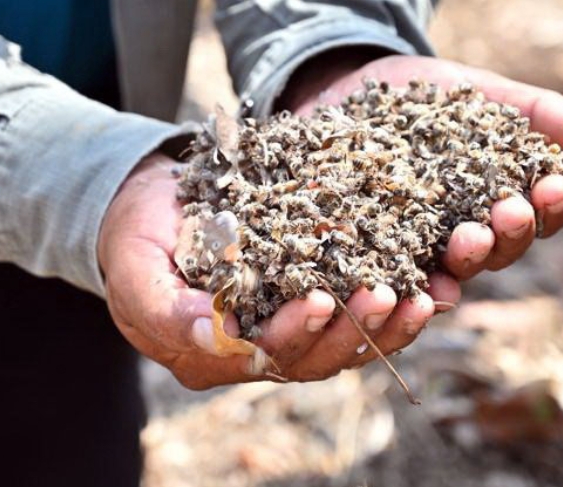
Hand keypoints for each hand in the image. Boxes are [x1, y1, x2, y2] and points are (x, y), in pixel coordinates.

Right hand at [99, 153, 460, 389]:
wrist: (149, 204)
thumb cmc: (133, 236)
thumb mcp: (133, 268)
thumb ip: (166, 308)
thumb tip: (217, 337)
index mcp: (209, 356)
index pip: (261, 358)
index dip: (293, 333)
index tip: (319, 299)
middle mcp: (255, 352)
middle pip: (315, 359)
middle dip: (353, 330)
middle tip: (385, 295)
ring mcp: (287, 327)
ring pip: (346, 342)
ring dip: (386, 323)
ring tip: (422, 295)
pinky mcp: (313, 295)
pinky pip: (358, 307)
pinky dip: (393, 298)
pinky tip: (429, 278)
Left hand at [279, 49, 562, 279]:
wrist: (345, 85)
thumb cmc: (423, 96)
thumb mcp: (478, 94)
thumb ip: (535, 112)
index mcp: (496, 206)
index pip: (537, 218)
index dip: (550, 207)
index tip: (554, 185)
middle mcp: (457, 241)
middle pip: (494, 253)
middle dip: (506, 235)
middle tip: (506, 214)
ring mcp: (408, 252)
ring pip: (442, 274)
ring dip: (460, 262)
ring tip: (466, 239)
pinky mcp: (356, 253)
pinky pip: (375, 275)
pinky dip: (389, 278)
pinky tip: (397, 276)